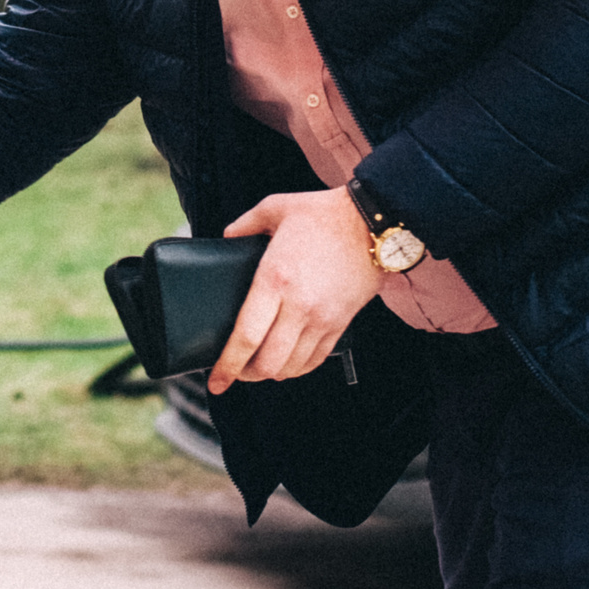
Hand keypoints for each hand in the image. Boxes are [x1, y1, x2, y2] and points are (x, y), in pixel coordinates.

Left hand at [207, 188, 383, 395]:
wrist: (373, 222)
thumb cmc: (323, 214)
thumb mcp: (275, 208)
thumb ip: (245, 223)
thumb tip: (227, 235)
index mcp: (274, 279)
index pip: (246, 336)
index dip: (227, 364)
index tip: (215, 381)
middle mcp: (298, 305)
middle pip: (268, 361)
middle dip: (246, 375)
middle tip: (234, 372)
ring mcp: (322, 317)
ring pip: (292, 366)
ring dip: (272, 373)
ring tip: (258, 367)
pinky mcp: (341, 322)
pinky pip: (317, 359)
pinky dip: (298, 367)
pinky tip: (288, 363)